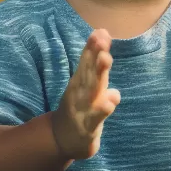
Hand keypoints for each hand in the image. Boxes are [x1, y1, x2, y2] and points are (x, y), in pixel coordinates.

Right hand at [51, 29, 120, 159]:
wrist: (61, 139)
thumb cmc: (80, 105)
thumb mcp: (88, 83)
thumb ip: (95, 63)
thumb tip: (103, 39)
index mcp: (81, 81)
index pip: (87, 61)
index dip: (93, 47)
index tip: (100, 31)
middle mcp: (80, 92)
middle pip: (89, 72)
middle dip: (95, 56)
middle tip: (102, 40)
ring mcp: (83, 109)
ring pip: (92, 91)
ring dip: (98, 76)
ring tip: (106, 59)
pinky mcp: (87, 127)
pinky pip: (95, 118)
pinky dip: (101, 110)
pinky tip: (109, 103)